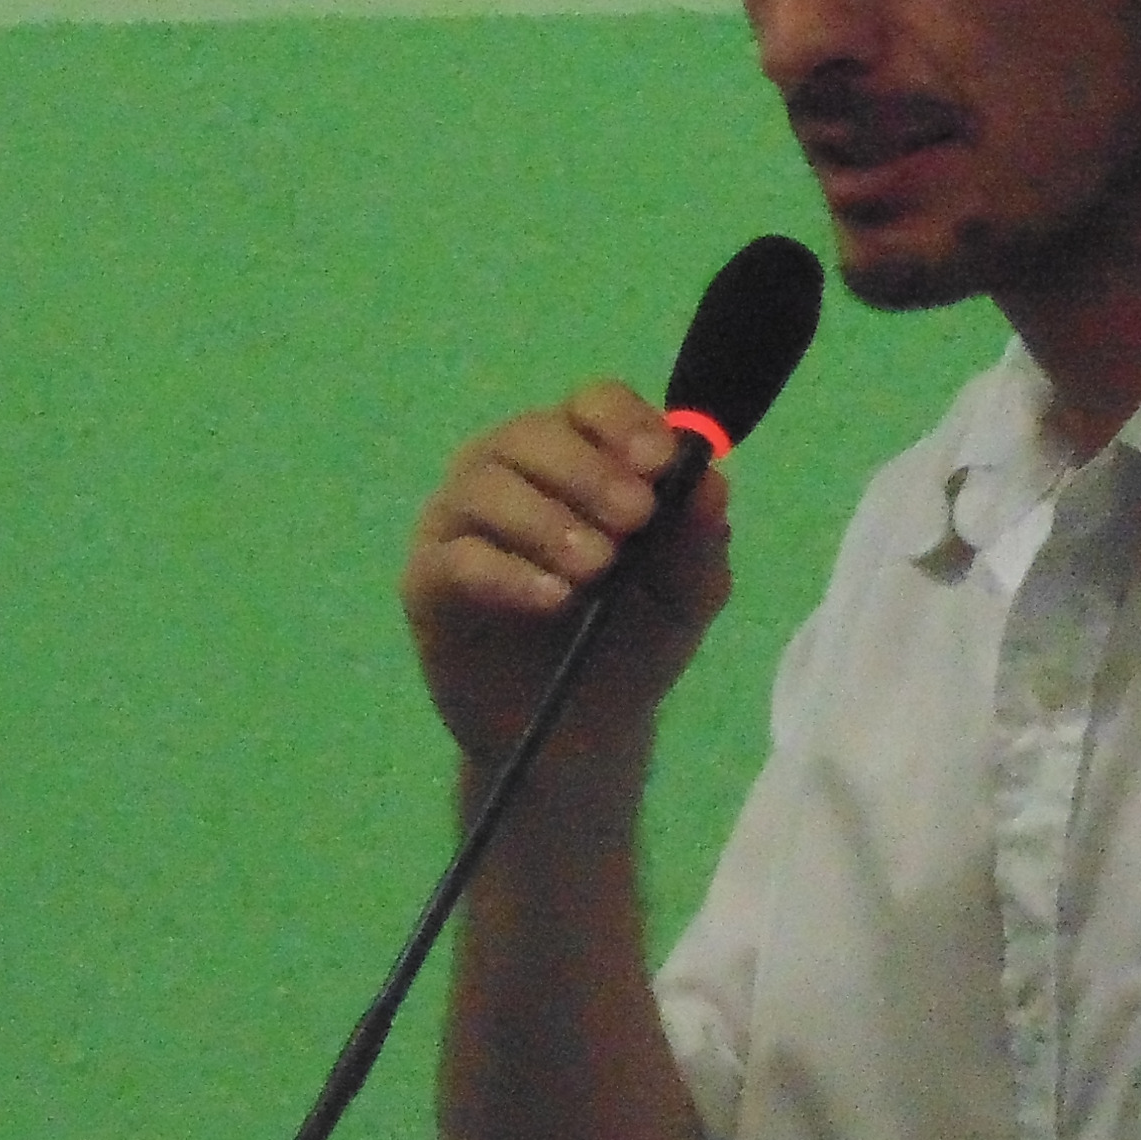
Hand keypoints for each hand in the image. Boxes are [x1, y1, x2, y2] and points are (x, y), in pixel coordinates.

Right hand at [401, 384, 733, 765]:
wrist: (584, 735)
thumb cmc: (632, 642)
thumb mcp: (686, 594)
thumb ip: (699, 539)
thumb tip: (712, 480)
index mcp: (577, 456)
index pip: (591, 404)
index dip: (623, 422)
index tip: (660, 462)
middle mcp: (509, 472)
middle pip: (531, 434)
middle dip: (588, 471)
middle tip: (635, 519)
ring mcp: (460, 521)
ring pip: (485, 485)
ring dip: (546, 519)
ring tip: (596, 568)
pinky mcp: (428, 581)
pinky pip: (455, 558)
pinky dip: (506, 573)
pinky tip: (552, 599)